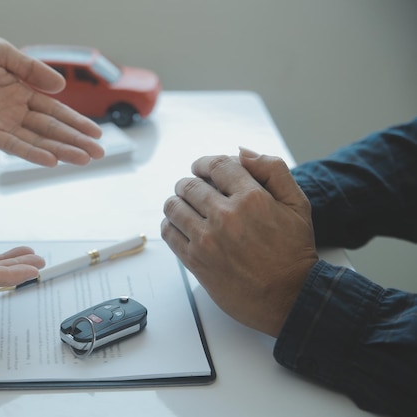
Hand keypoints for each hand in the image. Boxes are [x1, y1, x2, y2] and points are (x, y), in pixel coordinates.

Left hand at [0, 30, 103, 166]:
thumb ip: (28, 68)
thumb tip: (60, 86)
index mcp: (20, 89)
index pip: (55, 109)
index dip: (76, 121)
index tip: (97, 133)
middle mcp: (14, 110)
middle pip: (50, 128)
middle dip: (75, 140)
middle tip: (99, 153)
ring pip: (36, 140)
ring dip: (60, 150)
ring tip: (83, 159)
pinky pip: (10, 144)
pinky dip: (30, 152)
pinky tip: (50, 160)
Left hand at [161, 148, 318, 336]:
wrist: (290, 297)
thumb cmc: (294, 253)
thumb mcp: (297, 203)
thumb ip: (273, 170)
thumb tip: (241, 152)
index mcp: (252, 197)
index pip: (215, 165)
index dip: (203, 163)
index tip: (200, 168)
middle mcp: (226, 216)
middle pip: (190, 185)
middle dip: (189, 183)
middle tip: (192, 189)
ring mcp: (208, 239)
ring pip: (174, 206)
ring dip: (176, 202)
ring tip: (184, 206)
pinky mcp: (195, 260)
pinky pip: (169, 232)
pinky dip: (170, 224)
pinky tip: (180, 226)